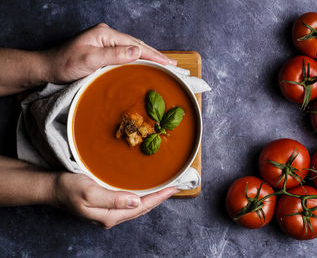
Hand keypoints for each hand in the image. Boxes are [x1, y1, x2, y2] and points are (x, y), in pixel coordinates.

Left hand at [47, 23, 176, 82]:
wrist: (49, 68)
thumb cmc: (65, 64)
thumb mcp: (90, 60)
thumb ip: (114, 55)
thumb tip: (137, 51)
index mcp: (105, 34)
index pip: (136, 45)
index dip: (154, 55)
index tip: (169, 64)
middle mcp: (107, 36)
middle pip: (137, 44)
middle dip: (156, 55)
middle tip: (173, 65)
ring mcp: (105, 42)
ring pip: (133, 48)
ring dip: (149, 56)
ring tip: (164, 64)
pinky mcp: (103, 51)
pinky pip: (126, 54)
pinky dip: (138, 59)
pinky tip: (145, 64)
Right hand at [52, 172, 177, 228]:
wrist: (51, 188)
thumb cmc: (68, 188)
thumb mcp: (89, 193)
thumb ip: (113, 199)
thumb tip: (136, 202)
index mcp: (110, 215)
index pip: (141, 207)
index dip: (159, 198)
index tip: (174, 189)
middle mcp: (111, 217)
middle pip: (142, 209)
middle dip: (159, 199)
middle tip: (174, 188)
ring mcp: (108, 213)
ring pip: (136, 207)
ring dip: (151, 198)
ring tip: (163, 190)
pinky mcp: (104, 206)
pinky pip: (128, 203)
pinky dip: (140, 197)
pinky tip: (143, 191)